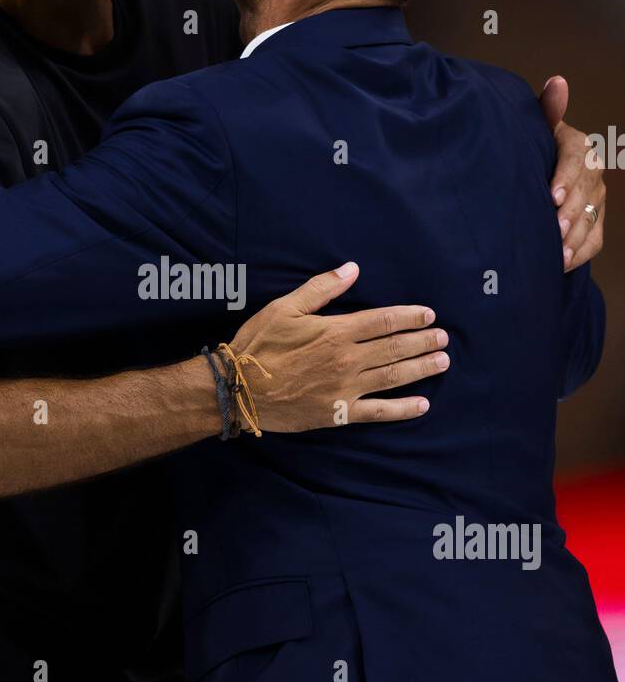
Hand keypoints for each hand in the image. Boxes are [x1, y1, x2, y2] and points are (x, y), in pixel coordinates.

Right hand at [226, 261, 448, 431]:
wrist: (238, 389)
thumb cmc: (259, 345)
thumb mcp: (285, 308)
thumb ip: (321, 288)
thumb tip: (352, 269)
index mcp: (337, 331)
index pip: (384, 320)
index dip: (410, 317)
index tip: (429, 315)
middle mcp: (347, 360)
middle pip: (395, 348)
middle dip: (422, 341)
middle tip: (444, 338)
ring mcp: (346, 388)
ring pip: (393, 376)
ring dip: (421, 369)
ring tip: (442, 362)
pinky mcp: (339, 412)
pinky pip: (378, 412)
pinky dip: (402, 409)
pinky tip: (422, 405)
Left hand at [539, 75, 604, 270]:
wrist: (532, 177)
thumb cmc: (530, 150)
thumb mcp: (536, 130)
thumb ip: (547, 110)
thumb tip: (557, 82)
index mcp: (577, 146)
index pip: (577, 159)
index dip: (566, 178)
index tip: (551, 196)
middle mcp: (591, 172)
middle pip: (586, 193)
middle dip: (569, 212)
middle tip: (551, 228)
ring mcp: (596, 199)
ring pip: (591, 219)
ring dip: (574, 236)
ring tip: (556, 250)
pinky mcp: (595, 223)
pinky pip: (594, 241)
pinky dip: (579, 253)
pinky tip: (561, 263)